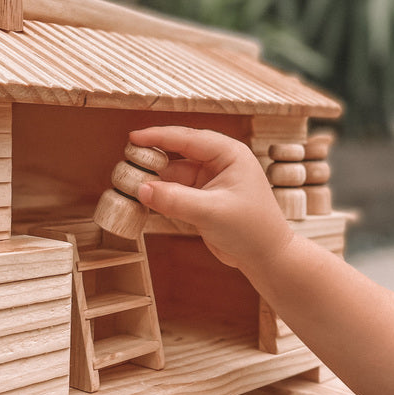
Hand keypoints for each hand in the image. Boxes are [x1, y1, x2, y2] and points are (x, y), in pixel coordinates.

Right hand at [129, 126, 293, 271]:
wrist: (266, 258)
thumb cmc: (251, 230)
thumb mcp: (211, 212)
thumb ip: (175, 199)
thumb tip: (141, 189)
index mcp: (229, 154)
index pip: (189, 138)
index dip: (159, 136)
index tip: (133, 138)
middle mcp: (220, 163)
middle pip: (178, 153)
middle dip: (154, 157)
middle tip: (127, 161)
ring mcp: (211, 182)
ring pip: (174, 174)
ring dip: (155, 179)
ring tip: (130, 183)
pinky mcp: (203, 200)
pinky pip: (176, 191)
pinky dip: (161, 195)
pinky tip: (144, 198)